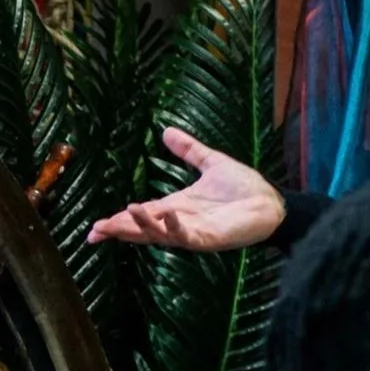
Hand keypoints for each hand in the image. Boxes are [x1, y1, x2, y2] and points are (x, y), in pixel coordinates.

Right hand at [87, 128, 284, 251]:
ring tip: (125, 213)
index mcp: (177, 207)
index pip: (142, 215)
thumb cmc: (245, 188)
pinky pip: (189, 237)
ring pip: (161, 235)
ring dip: (143, 226)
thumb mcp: (211, 163)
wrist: (274, 203)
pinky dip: (176, 228)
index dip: (119, 221)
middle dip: (120, 230)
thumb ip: (189, 150)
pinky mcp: (211, 238)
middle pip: (144, 229)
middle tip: (96, 230)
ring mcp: (195, 232)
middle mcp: (181, 222)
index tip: (96, 227)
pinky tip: (168, 216)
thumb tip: (166, 131)